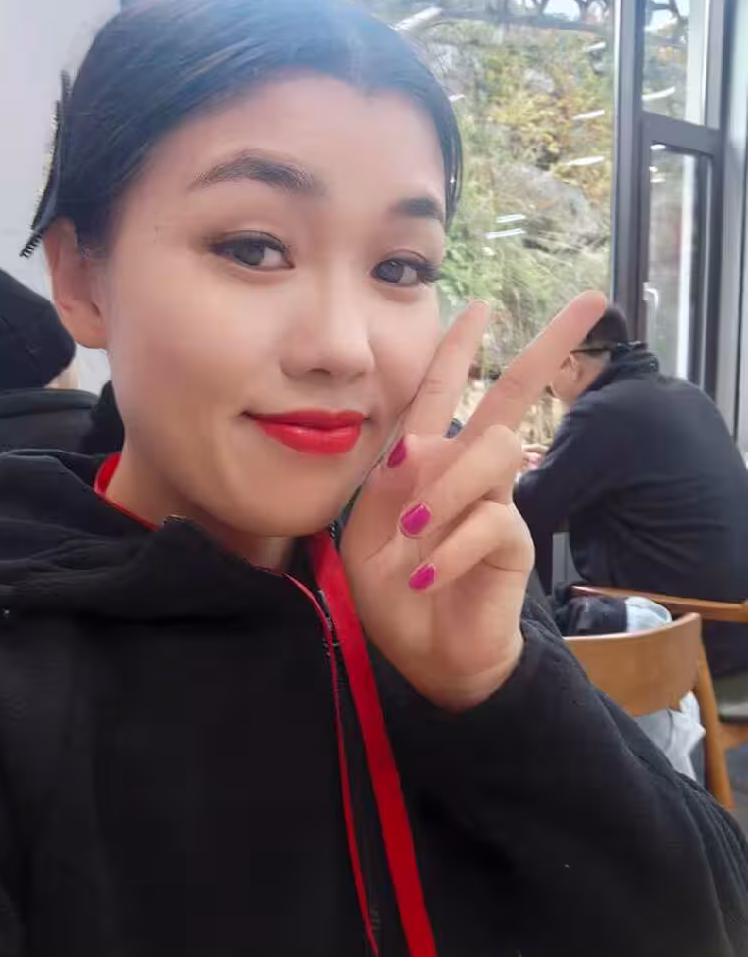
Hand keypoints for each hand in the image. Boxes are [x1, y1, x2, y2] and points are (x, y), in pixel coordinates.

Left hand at [340, 290, 605, 710]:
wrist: (425, 653)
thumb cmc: (392, 590)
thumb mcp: (367, 532)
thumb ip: (388, 484)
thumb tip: (422, 442)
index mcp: (427, 462)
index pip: (442, 390)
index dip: (457, 347)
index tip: (478, 304)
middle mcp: (470, 472)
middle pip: (512, 394)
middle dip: (548, 345)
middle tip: (591, 303)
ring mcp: (498, 502)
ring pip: (490, 450)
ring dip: (444, 490)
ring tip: (411, 537)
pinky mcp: (514, 540)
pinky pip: (488, 520)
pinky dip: (448, 549)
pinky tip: (424, 576)